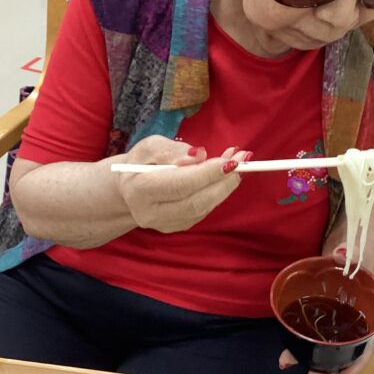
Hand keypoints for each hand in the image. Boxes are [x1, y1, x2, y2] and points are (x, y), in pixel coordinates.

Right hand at [116, 137, 247, 233]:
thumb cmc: (141, 162)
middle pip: (196, 201)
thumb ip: (173, 151)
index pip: (180, 184)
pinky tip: (225, 176)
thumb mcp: (151, 147)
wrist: (129, 188)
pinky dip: (218, 193)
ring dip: (225, 186)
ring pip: (203, 208)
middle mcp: (151, 213)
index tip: (231, 160)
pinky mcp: (177, 227)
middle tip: (244, 160)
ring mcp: (165, 224)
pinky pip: (203, 210)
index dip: (208, 173)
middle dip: (224, 181)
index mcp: (140, 190)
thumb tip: (200, 156)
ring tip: (239, 163)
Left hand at [278, 241, 373, 373]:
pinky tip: (288, 345)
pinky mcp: (321, 302)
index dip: (357, 362)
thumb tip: (343, 257)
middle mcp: (353, 313)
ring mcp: (337, 309)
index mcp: (368, 306)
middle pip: (343, 347)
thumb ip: (355, 254)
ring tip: (289, 365)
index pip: (367, 341)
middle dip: (326, 366)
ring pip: (326, 339)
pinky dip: (301, 336)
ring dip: (310, 355)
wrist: (352, 230)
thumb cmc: (360, 242)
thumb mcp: (359, 247)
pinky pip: (312, 324)